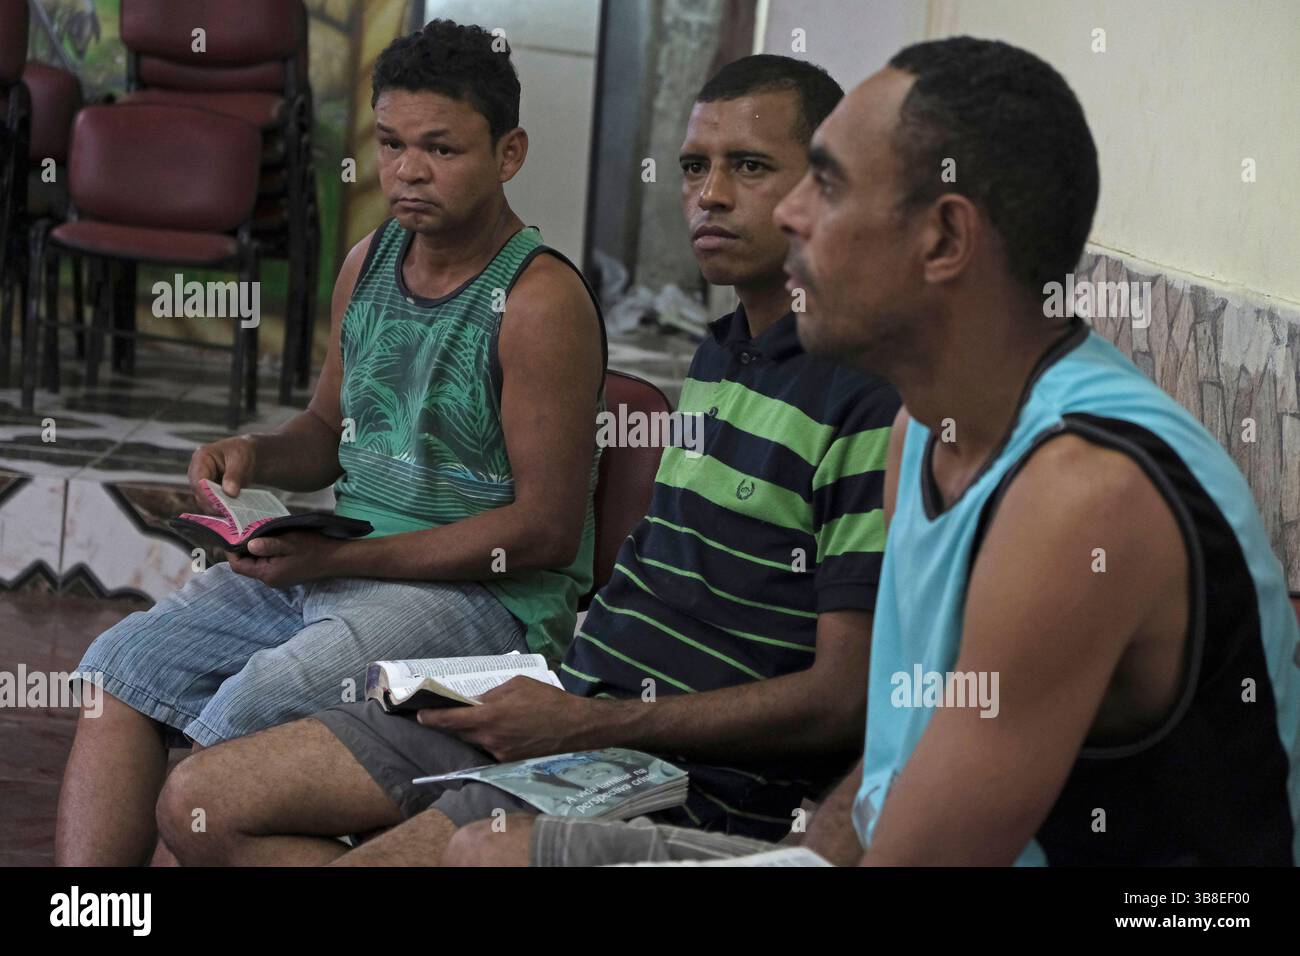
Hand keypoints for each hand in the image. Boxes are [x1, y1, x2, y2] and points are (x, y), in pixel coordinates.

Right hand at [188, 435, 256, 511]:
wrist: (244, 455)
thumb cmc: (240, 452)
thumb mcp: (240, 460)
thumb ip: (234, 476)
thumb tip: (230, 493)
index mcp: (201, 458)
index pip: (199, 481)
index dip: (208, 495)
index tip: (220, 505)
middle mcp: (196, 473)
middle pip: (199, 494)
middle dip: (213, 504)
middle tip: (229, 512)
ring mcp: (200, 484)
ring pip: (204, 502)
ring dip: (217, 509)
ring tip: (233, 513)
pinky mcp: (207, 493)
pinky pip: (211, 505)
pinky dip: (221, 509)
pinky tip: (232, 512)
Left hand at [226, 531, 342, 588]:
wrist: (334, 559)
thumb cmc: (312, 549)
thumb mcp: (289, 542)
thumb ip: (268, 544)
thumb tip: (248, 545)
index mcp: (268, 573)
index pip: (239, 566)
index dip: (231, 552)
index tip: (231, 535)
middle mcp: (270, 580)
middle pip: (246, 566)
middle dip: (242, 550)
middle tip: (242, 531)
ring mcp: (278, 579)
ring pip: (256, 565)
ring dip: (254, 551)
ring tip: (256, 534)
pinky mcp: (284, 575)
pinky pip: (267, 565)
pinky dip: (264, 554)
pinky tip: (270, 542)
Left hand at [416, 676, 609, 761]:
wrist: (576, 728)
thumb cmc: (547, 700)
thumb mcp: (517, 685)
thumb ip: (492, 694)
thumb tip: (475, 701)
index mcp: (489, 716)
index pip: (450, 720)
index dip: (431, 717)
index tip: (419, 714)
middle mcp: (490, 738)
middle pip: (460, 733)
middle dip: (452, 723)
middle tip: (448, 712)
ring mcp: (499, 753)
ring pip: (476, 741)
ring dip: (475, 731)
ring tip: (487, 719)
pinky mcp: (509, 762)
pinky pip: (492, 749)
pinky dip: (491, 739)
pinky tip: (504, 730)